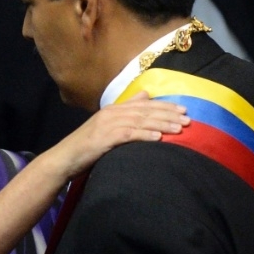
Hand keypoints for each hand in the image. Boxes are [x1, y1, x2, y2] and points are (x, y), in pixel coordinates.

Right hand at [48, 91, 189, 178]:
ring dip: (161, 124)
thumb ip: (126, 110)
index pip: (144, 104)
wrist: (65, 158)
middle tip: (188, 119)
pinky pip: (128, 134)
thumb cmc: (87, 145)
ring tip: (179, 129)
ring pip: (139, 121)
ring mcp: (107, 124)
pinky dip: (144, 135)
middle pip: (145, 111)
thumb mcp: (107, 125)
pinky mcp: (104, 138)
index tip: (183, 110)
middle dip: (168, 114)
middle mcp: (111, 113)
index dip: (165, 106)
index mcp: (113, 109)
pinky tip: (158, 138)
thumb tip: (145, 95)